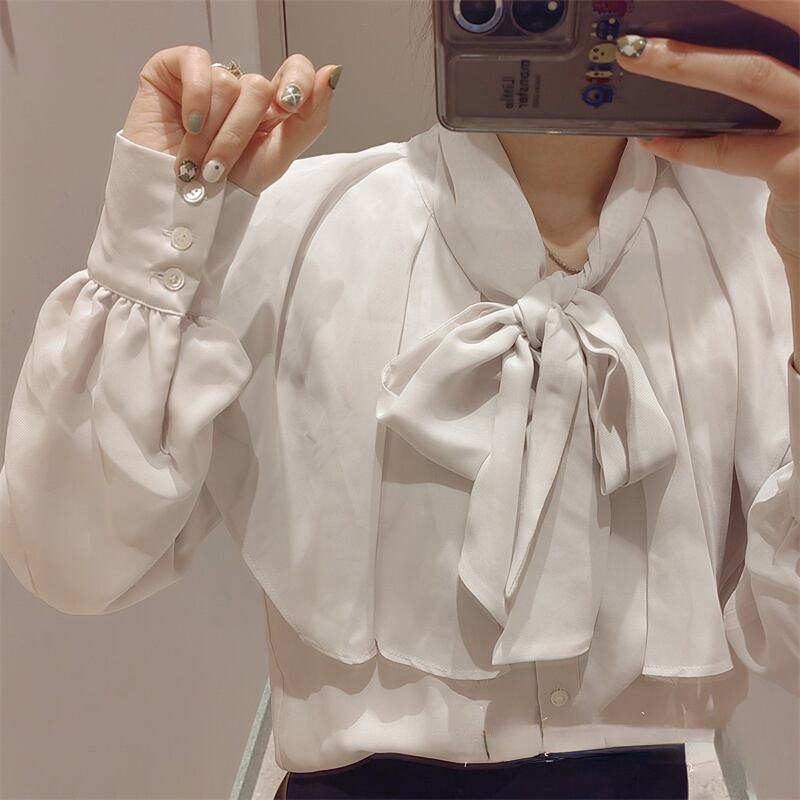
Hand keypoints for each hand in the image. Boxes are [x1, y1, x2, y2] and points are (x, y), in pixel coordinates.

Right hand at [122, 46, 341, 195]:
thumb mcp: (278, 157)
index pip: (296, 71)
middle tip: (219, 167)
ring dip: (212, 131)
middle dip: (239, 134)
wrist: (180, 204)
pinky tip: (187, 125)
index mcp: (271, 107)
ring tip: (196, 159)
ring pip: (228, 82)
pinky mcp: (172, 70)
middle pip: (259, 87)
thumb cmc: (227, 186)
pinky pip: (196, 63)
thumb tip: (333, 71)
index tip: (288, 108)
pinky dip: (195, 100)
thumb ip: (311, 118)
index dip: (297, 82)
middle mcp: (241, 88)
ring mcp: (207, 77)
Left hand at [614, 1, 799, 265]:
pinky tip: (653, 138)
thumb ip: (779, 75)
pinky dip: (687, 144)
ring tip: (639, 56)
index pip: (795, 10)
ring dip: (687, 63)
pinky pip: (730, 147)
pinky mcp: (796, 168)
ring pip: (751, 75)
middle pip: (788, 15)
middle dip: (735, 0)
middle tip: (657, 15)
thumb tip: (713, 43)